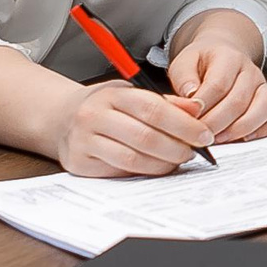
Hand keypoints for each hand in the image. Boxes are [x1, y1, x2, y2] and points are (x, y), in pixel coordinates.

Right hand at [54, 82, 215, 176]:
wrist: (62, 118)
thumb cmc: (105, 106)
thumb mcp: (132, 93)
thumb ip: (165, 102)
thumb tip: (197, 109)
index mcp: (112, 94)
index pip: (154, 109)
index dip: (184, 125)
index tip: (204, 135)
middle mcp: (93, 116)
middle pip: (145, 137)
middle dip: (177, 148)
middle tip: (194, 152)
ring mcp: (83, 141)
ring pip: (133, 159)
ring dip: (163, 163)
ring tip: (178, 160)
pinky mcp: (79, 164)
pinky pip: (119, 172)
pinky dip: (143, 172)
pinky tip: (156, 167)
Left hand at [166, 29, 266, 144]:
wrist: (221, 56)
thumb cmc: (202, 64)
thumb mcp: (184, 64)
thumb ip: (184, 79)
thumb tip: (191, 98)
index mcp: (228, 57)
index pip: (219, 84)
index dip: (204, 105)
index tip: (189, 119)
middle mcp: (250, 71)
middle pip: (238, 100)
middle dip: (217, 123)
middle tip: (200, 135)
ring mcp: (262, 86)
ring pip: (262, 108)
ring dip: (239, 129)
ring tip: (219, 138)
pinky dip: (261, 131)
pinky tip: (243, 138)